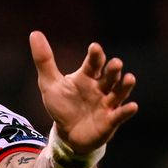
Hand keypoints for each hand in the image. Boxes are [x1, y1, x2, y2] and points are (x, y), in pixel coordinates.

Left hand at [30, 31, 137, 153]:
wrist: (67, 134)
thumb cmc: (62, 106)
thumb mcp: (49, 84)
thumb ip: (44, 60)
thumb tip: (34, 33)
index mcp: (87, 76)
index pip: (94, 63)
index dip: (96, 55)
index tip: (94, 48)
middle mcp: (101, 87)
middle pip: (110, 76)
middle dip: (113, 69)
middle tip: (115, 63)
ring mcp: (107, 104)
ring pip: (119, 92)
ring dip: (125, 86)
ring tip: (129, 78)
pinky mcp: (110, 120)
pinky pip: (120, 115)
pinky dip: (126, 111)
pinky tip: (132, 106)